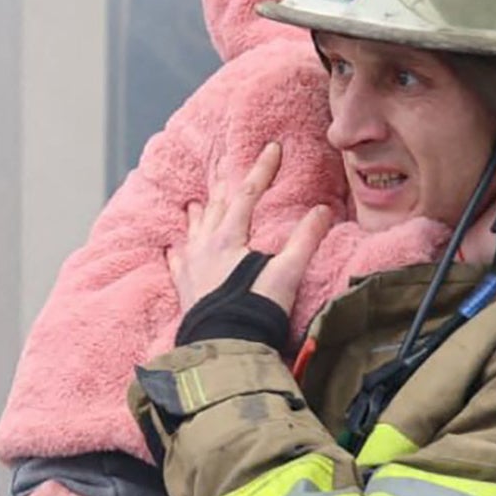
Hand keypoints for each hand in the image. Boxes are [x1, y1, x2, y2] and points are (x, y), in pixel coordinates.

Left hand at [166, 142, 332, 315]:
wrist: (224, 348)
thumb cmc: (256, 310)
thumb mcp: (287, 273)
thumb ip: (304, 240)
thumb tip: (323, 210)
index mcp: (229, 237)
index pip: (247, 193)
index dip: (262, 169)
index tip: (273, 147)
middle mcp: (205, 246)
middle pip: (216, 205)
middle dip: (225, 183)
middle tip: (227, 163)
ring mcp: (191, 267)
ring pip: (193, 229)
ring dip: (199, 212)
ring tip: (197, 201)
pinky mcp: (184, 288)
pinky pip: (176, 262)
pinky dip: (176, 251)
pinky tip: (172, 249)